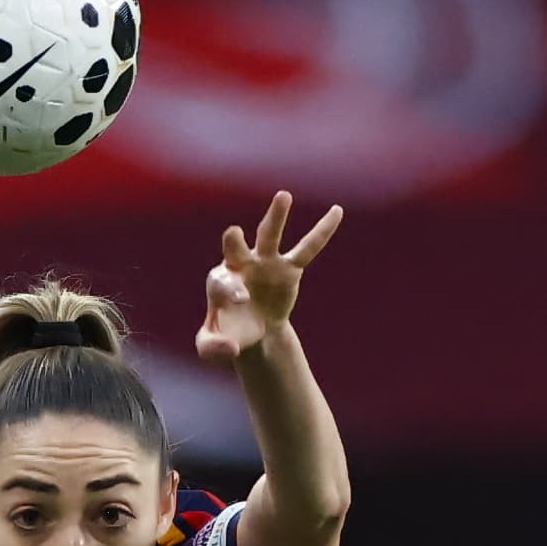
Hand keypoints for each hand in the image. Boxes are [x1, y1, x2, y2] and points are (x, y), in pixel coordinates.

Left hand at [199, 190, 342, 363]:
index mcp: (219, 284)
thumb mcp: (210, 347)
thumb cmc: (226, 334)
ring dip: (275, 217)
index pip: (223, 283)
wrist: (250, 333)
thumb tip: (233, 349)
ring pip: (269, 236)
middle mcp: (240, 267)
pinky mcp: (289, 268)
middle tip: (232, 233)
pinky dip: (322, 231)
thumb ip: (212, 349)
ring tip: (283, 196)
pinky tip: (336, 212)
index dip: (231, 290)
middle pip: (235, 250)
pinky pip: (308, 248)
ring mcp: (266, 263)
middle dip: (234, 244)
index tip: (242, 300)